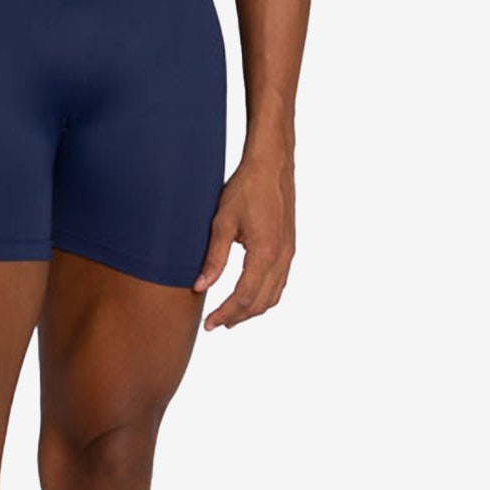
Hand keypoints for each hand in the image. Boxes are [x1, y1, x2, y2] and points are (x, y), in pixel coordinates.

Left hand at [192, 153, 294, 329]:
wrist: (272, 166)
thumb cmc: (246, 189)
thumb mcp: (222, 222)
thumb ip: (213, 258)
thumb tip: (200, 287)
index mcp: (265, 253)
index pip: (244, 297)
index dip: (226, 313)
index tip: (209, 324)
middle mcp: (281, 258)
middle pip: (261, 302)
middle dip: (238, 317)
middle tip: (216, 324)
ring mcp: (289, 254)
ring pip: (274, 295)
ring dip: (253, 309)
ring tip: (230, 315)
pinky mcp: (289, 248)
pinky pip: (280, 282)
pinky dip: (265, 296)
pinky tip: (250, 295)